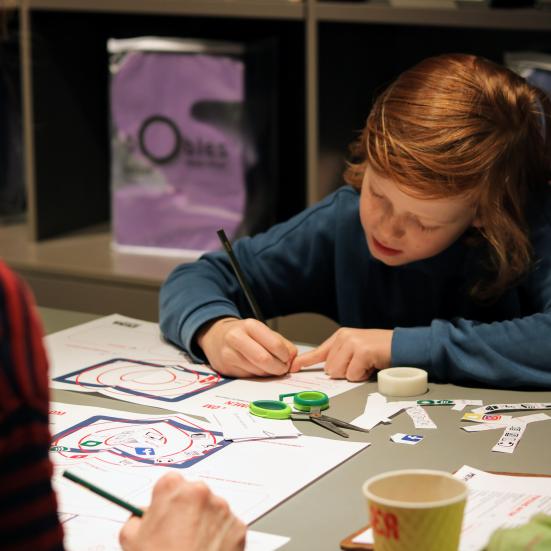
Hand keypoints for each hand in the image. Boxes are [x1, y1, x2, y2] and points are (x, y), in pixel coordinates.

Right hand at [119, 473, 245, 550]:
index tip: (164, 513)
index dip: (165, 501)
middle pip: (192, 495)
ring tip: (191, 547)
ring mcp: (221, 508)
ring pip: (211, 510)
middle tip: (176, 535)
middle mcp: (200, 492)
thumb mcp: (130, 539)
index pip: (169, 483)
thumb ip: (137, 519)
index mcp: (172, 488)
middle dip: (186, 511)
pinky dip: (219, 537)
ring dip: (203, 523)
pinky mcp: (237, 526)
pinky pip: (226, 527)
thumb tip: (140, 517)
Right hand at [197, 317, 297, 377]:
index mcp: (249, 326)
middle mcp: (236, 338)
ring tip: (271, 367)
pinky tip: (258, 369)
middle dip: (279, 368)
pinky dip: (258, 376)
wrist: (216, 336)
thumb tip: (294, 360)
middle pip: (265, 360)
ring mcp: (229, 355)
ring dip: (270, 373)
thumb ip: (282, 344)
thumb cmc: (244, 334)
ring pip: (258, 371)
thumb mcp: (263, 331)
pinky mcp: (226, 369)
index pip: (274, 344)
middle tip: (283, 368)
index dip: (285, 355)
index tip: (288, 358)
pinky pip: (249, 377)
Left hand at [290, 328, 392, 381]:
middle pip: (330, 369)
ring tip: (366, 365)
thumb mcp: (355, 350)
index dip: (305, 361)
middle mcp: (344, 337)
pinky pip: (353, 375)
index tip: (293, 367)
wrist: (401, 345)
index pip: (318, 351)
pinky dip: (363, 375)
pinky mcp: (362, 351)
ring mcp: (353, 343)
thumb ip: (340, 357)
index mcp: (340, 337)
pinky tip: (371, 366)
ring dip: (354, 375)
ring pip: (339, 373)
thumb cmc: (379, 350)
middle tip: (360, 365)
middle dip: (344, 373)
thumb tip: (327, 371)